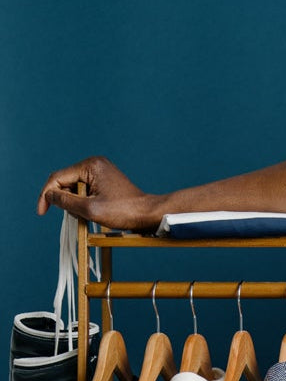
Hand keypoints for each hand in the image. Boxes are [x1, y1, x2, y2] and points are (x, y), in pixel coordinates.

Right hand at [37, 156, 161, 230]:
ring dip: (75, 203)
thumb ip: (65, 201)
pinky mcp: (105, 181)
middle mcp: (94, 164)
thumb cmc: (125, 211)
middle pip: (66, 182)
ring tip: (88, 215)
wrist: (150, 214)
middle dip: (65, 200)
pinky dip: (84, 203)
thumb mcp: (90, 209)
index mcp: (90, 165)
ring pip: (75, 188)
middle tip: (76, 216)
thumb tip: (49, 195)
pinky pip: (85, 191)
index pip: (58, 178)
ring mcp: (100, 172)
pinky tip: (92, 212)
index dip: (47, 195)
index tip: (42, 212)